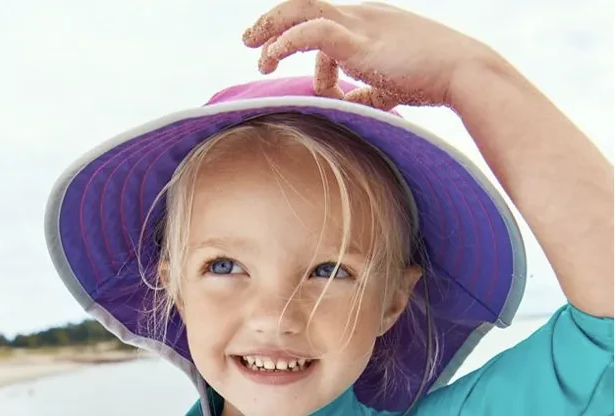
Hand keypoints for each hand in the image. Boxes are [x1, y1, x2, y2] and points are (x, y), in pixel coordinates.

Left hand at [243, 1, 498, 109]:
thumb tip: (345, 105)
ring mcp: (360, 24)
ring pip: (302, 9)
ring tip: (254, 52)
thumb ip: (366, 92)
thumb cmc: (434, 79)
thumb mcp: (391, 84)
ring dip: (271, 28)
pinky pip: (311, 31)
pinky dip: (286, 42)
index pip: (323, 24)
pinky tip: (271, 57)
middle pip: (305, 4)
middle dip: (273, 21)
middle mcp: (361, 14)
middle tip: (249, 41)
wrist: (466, 73)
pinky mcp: (359, 41)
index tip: (318, 88)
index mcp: (369, 21)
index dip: (307, 52)